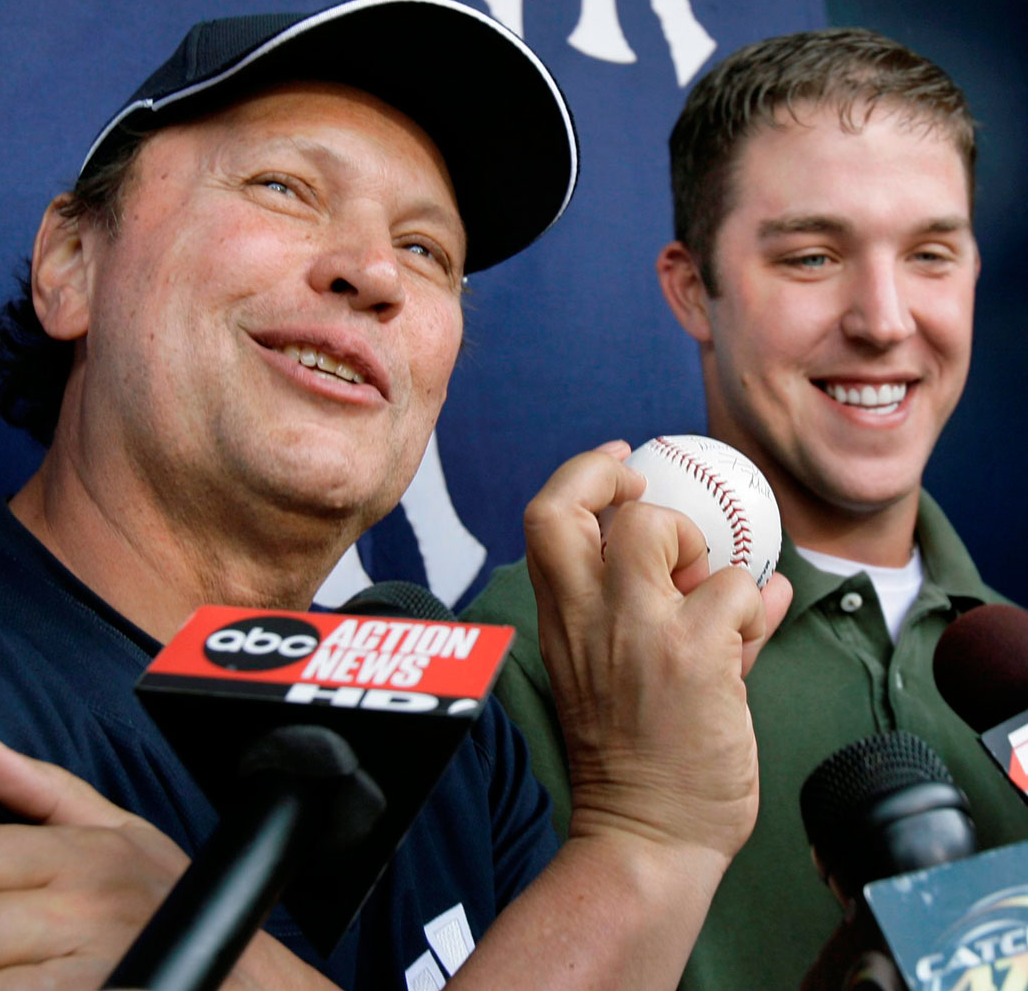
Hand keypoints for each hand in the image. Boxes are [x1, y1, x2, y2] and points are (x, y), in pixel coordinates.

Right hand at [523, 441, 791, 866]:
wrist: (648, 836)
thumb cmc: (639, 758)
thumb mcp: (621, 674)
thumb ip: (673, 615)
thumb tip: (758, 579)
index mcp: (562, 616)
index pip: (544, 516)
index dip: (583, 473)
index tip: (621, 465)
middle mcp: (587, 614)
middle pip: (575, 504)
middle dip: (615, 482)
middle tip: (652, 500)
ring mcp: (638, 631)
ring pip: (660, 529)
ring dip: (697, 547)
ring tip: (711, 591)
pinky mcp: (693, 655)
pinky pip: (737, 589)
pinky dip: (752, 607)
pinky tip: (748, 641)